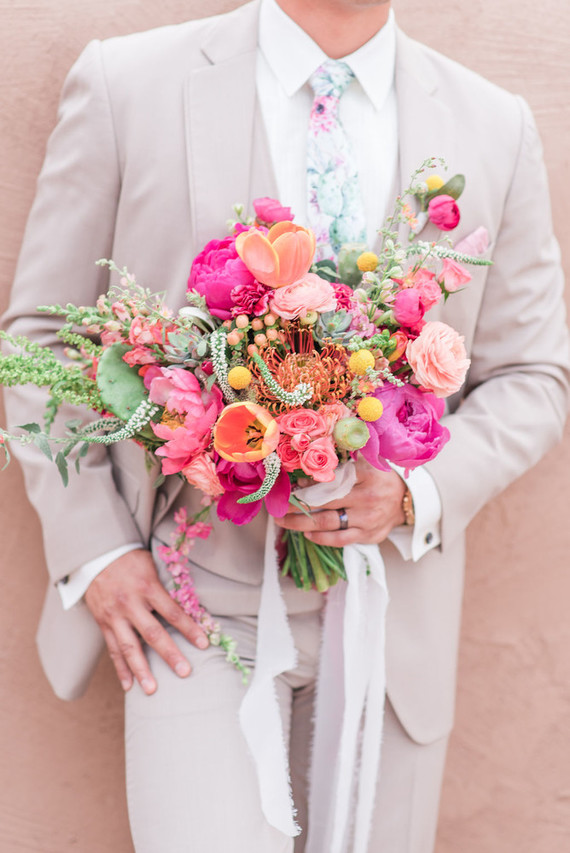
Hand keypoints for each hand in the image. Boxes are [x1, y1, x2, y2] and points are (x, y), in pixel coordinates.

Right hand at [84, 549, 208, 694]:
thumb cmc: (131, 560)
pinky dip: (120, 668)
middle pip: (152, 634)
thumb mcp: (151, 566)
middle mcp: (130, 603)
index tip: (204, 644)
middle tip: (185, 672)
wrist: (96, 555)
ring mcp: (114, 615)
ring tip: (152, 690)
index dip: (189, 629)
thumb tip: (192, 605)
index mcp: (147, 587)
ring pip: (129, 647)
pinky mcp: (103, 623)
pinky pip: (112, 649)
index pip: (172, 612)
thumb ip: (166, 587)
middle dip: (170, 654)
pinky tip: (128, 685)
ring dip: (142, 670)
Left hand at [275, 456, 405, 546]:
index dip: (308, 485)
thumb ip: (340, 466)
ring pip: (327, 523)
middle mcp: (367, 498)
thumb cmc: (378, 479)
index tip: (291, 487)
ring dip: (300, 523)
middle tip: (277, 507)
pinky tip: (306, 533)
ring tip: (283, 521)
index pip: (330, 480)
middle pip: (324, 503)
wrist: (404, 500)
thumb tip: (305, 473)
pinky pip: (340, 539)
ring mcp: (368, 519)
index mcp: (366, 475)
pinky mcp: (368, 536)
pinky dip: (321, 538)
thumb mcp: (364, 465)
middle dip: (296, 506)